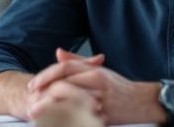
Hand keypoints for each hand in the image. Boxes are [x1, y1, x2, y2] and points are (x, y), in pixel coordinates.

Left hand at [29, 48, 159, 124]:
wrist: (143, 103)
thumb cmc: (118, 87)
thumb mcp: (99, 70)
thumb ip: (77, 62)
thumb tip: (57, 53)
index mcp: (94, 71)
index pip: (64, 69)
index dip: (45, 76)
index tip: (32, 85)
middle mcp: (96, 84)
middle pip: (63, 85)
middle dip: (44, 94)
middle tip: (30, 101)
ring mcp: (100, 101)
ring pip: (68, 103)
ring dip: (49, 109)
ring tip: (36, 115)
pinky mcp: (103, 117)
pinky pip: (78, 118)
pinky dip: (63, 120)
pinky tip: (53, 123)